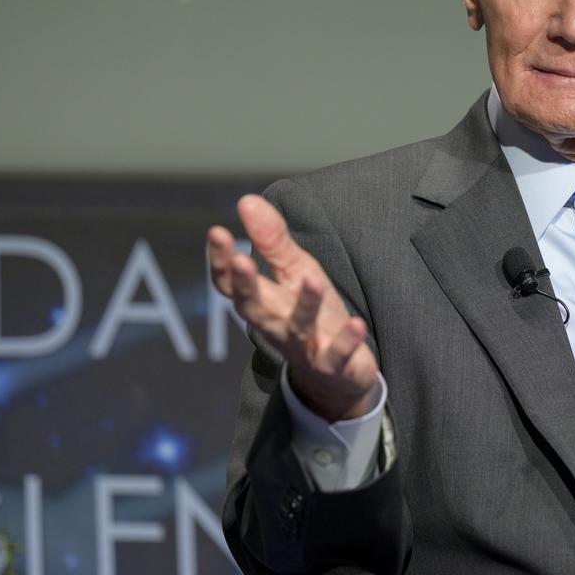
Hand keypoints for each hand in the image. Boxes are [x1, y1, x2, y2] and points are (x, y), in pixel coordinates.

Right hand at [208, 194, 379, 421]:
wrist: (336, 374)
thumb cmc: (311, 313)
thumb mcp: (296, 271)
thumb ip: (271, 241)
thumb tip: (246, 200)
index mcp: (263, 302)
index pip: (230, 284)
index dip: (220, 261)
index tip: (217, 231)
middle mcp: (276, 326)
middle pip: (253, 308)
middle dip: (246, 285)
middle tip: (241, 258)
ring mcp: (303, 348)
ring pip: (298, 329)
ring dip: (304, 305)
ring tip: (312, 278)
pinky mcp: (332, 366)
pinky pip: (337, 355)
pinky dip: (346, 341)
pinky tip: (357, 323)